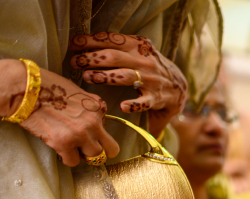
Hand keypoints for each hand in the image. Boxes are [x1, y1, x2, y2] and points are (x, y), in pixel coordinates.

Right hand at [11, 65, 119, 166]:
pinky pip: (73, 161)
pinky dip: (67, 158)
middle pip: (109, 150)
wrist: (24, 88)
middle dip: (98, 151)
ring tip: (71, 147)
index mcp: (97, 110)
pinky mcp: (63, 143)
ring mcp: (79, 135)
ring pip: (93, 157)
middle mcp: (92, 124)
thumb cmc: (48, 86)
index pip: (111, 133)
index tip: (93, 138)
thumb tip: (97, 119)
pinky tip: (60, 148)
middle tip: (86, 148)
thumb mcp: (78, 92)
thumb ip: (91, 108)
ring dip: (83, 154)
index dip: (101, 138)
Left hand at [69, 33, 187, 135]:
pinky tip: (122, 106)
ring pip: (124, 76)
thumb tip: (82, 43)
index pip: (111, 39)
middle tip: (74, 62)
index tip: (73, 45)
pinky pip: (143, 102)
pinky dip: (133, 104)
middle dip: (91, 59)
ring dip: (104, 76)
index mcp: (139, 45)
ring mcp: (150, 80)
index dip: (90, 41)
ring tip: (86, 77)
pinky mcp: (155, 98)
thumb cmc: (148, 66)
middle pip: (114, 56)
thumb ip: (117, 46)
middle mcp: (145, 61)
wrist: (177, 86)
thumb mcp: (137, 50)